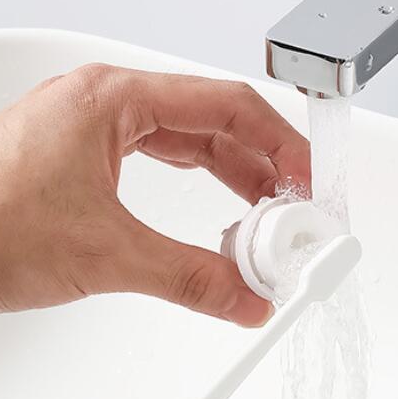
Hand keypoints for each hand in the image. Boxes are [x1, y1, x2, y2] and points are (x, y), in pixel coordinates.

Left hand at [0, 64, 310, 323]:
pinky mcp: (89, 163)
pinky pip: (165, 165)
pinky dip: (201, 192)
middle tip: (295, 210)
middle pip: (215, 124)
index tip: (308, 179)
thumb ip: (191, 277)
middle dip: (263, 168)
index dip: (280, 142)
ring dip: (235, 182)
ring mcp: (97, 134)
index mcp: (114, 101)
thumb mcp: (106, 254)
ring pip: (192, 146)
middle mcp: (109, 108)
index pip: (226, 105)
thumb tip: (245, 297)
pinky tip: (219, 218)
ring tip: (266, 221)